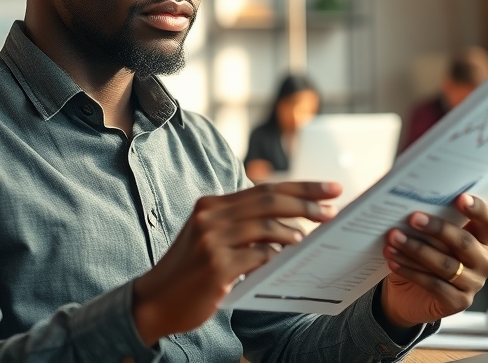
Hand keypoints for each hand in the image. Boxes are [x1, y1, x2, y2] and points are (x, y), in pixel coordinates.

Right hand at [132, 181, 341, 344]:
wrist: (154, 301)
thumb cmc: (190, 271)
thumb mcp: (210, 237)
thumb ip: (241, 225)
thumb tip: (291, 222)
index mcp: (211, 205)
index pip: (264, 188)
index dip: (301, 186)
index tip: (330, 188)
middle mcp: (210, 216)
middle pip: (270, 200)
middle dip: (307, 203)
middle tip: (333, 209)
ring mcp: (212, 241)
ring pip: (266, 226)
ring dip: (294, 232)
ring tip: (308, 239)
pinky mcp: (216, 266)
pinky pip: (258, 256)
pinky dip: (276, 256)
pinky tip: (285, 259)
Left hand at [380, 193, 487, 328]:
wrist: (408, 295)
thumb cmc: (421, 256)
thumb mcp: (428, 237)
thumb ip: (429, 222)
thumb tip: (411, 205)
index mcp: (482, 238)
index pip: (487, 220)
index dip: (477, 208)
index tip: (460, 198)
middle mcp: (483, 261)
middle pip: (464, 242)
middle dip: (437, 228)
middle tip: (413, 218)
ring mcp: (474, 283)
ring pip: (445, 265)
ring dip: (416, 249)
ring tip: (394, 238)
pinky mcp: (459, 302)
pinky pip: (434, 284)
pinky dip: (410, 271)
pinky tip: (393, 261)